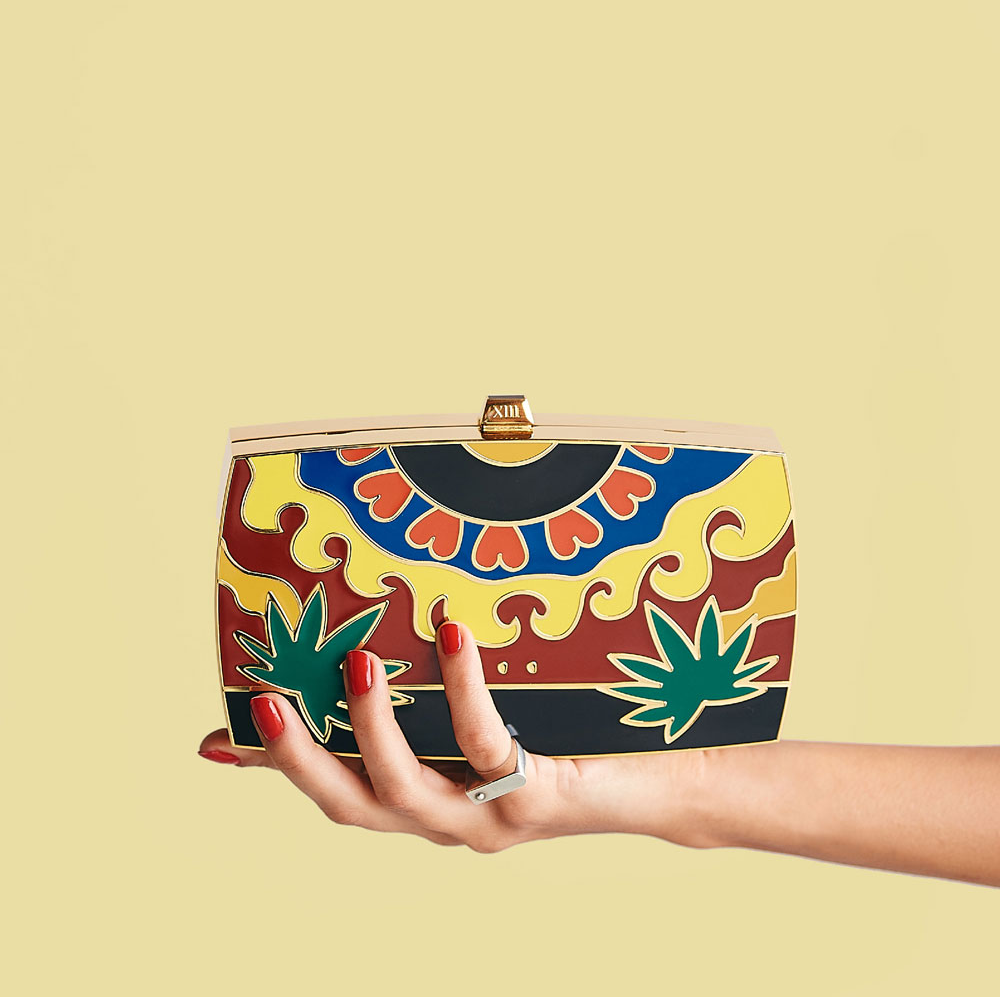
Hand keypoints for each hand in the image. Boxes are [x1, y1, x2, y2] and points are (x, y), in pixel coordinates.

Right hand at [198, 620, 706, 851]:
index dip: (271, 769)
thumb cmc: (575, 730)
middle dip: (297, 762)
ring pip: (405, 789)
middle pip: (351, 805)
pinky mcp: (534, 800)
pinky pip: (486, 743)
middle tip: (261, 704)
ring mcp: (487, 819)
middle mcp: (448, 819)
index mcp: (429, 793)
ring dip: (368, 728)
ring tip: (353, 663)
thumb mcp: (497, 708)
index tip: (213, 738)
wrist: (666, 777)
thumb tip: (405, 627)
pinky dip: (461, 689)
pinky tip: (452, 635)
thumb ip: (445, 687)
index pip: (334, 786)